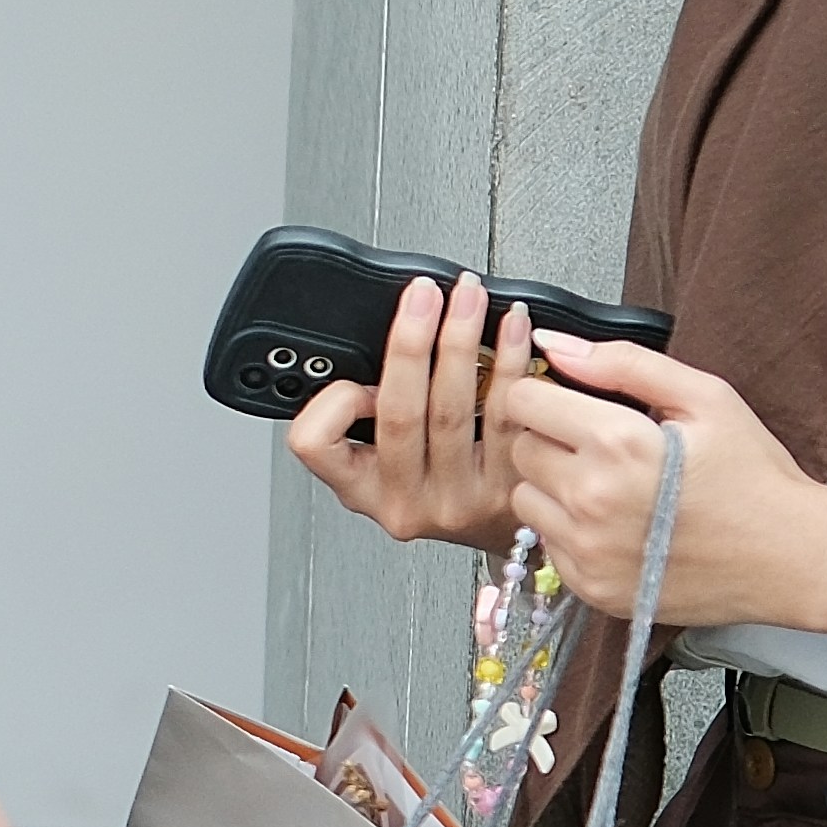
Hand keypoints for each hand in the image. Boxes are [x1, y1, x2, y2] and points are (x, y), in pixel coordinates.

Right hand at [282, 273, 537, 557]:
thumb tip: (387, 338)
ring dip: (461, 339)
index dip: (333, 402)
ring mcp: (461, 499)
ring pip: (454, 407)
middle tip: (422, 295)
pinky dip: (510, 362)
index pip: (316, 444)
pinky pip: (506, 415)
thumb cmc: (438, 484)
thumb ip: (369, 415)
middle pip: (399, 413)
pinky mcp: (510, 488)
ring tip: (468, 297)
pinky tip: (511, 331)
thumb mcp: (381, 465)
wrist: (503, 532)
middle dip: (409, 341)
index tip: (358, 376)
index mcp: (362, 489)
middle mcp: (408, 501)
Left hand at [497, 335, 826, 642]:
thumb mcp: (705, 397)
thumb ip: (622, 363)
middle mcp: (592, 500)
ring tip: (607, 486)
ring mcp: (588, 549)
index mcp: (618, 443)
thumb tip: (553, 342)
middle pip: (519, 449)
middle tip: (600, 446)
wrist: (791, 559)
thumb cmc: (755, 477)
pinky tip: (615, 524)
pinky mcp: (590, 586)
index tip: (569, 402)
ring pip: (524, 499)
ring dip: (551, 486)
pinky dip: (568, 531)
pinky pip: (546, 545)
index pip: (523, 401)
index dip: (544, 394)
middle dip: (549, 438)